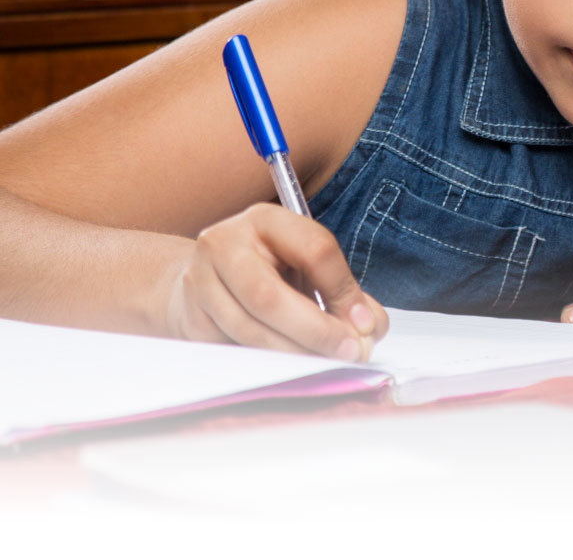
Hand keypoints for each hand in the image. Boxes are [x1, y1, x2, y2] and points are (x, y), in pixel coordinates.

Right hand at [165, 203, 388, 358]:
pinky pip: (233, 349)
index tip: (365, 323)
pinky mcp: (190, 319)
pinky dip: (267, 362)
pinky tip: (290, 364)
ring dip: (294, 353)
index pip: (314, 249)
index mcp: (265, 219)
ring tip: (324, 361)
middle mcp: (225, 243)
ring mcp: (200, 282)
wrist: (205, 278)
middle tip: (348, 351)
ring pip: (249, 329)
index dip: (343, 290)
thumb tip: (371, 327)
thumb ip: (343, 291)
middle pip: (270, 296)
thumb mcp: (305, 265)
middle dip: (315, 330)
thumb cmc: (267, 269)